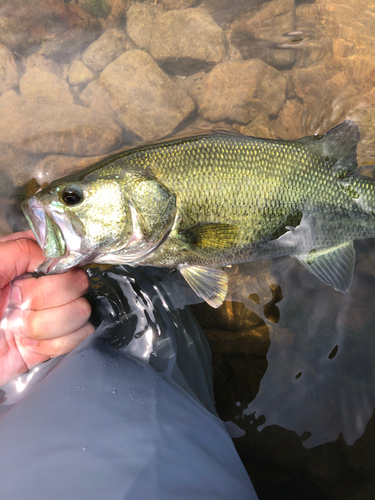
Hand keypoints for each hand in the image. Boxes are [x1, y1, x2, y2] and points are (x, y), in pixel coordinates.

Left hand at [0, 231, 93, 386]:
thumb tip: (60, 254)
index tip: (33, 278)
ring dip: (47, 326)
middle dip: (47, 298)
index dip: (56, 268)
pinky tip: (30, 345)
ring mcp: (50, 315)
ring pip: (82, 311)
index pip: (66, 255)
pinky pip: (81, 337)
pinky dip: (55, 344)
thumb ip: (21, 249)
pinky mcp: (54, 344)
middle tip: (19, 304)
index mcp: (25, 263)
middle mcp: (41, 286)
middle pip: (78, 283)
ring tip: (18, 329)